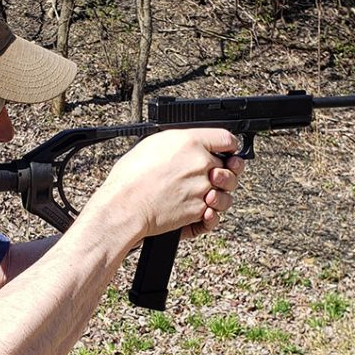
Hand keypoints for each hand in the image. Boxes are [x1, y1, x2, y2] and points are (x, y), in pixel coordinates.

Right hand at [86, 128, 242, 241]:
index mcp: (190, 143)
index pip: (226, 140)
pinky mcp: (199, 211)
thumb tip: (188, 144)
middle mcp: (201, 164)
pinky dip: (211, 214)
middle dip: (222, 171)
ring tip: (206, 194)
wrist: (125, 207)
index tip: (227, 152)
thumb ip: (179, 142)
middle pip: (229, 166)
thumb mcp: (151, 144)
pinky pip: (216, 213)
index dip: (228, 146)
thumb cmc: (130, 178)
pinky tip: (203, 210)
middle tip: (212, 175)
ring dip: (220, 193)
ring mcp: (203, 189)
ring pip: (227, 191)